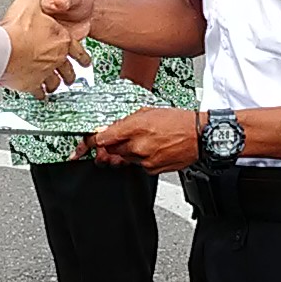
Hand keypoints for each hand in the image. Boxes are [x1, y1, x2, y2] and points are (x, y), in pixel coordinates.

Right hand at [0, 0, 90, 95]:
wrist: (4, 50)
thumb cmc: (18, 28)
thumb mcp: (29, 1)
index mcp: (59, 38)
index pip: (76, 48)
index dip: (82, 54)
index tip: (85, 60)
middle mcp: (55, 57)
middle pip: (68, 69)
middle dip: (71, 73)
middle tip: (73, 77)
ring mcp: (44, 71)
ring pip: (55, 81)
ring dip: (56, 84)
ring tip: (56, 87)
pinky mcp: (31, 83)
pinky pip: (38, 92)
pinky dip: (39, 94)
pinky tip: (39, 96)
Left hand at [80, 107, 199, 173]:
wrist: (199, 136)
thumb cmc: (178, 121)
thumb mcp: (149, 112)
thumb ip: (127, 120)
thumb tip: (111, 127)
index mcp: (135, 127)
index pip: (103, 138)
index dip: (89, 143)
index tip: (81, 147)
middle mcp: (137, 145)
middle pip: (110, 150)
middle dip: (111, 145)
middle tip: (120, 138)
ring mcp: (144, 160)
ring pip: (123, 158)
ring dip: (127, 151)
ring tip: (143, 141)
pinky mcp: (151, 169)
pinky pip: (137, 165)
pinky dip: (140, 159)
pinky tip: (152, 149)